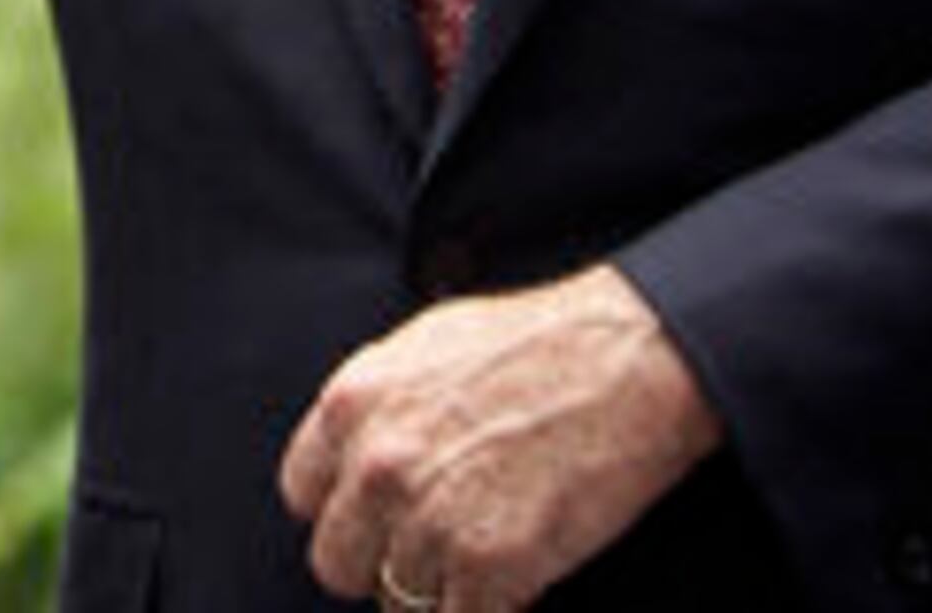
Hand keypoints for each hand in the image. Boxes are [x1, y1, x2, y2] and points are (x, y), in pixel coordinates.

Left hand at [276, 265, 720, 612]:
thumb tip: (356, 456)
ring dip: (440, 589)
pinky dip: (486, 609)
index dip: (345, 509)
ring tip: (484, 554)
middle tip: (432, 547)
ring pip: (398, 602)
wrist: (629, 362)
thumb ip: (378, 407)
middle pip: (337, 562)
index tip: (377, 516)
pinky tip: (514, 581)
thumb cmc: (540, 344)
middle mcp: (377, 466)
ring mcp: (431, 520)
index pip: (302, 494)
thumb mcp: (425, 347)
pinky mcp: (491, 567)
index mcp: (351, 404)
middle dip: (380, 562)